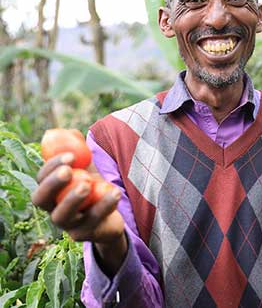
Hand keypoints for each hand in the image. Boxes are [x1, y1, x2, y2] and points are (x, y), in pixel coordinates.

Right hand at [32, 153, 126, 272]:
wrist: (111, 211)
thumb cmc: (95, 183)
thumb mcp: (87, 165)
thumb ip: (79, 148)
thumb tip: (70, 131)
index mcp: (50, 190)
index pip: (41, 179)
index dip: (51, 166)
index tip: (70, 155)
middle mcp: (52, 208)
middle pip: (41, 200)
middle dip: (53, 184)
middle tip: (69, 171)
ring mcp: (67, 224)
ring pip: (63, 216)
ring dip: (73, 199)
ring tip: (88, 183)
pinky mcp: (84, 234)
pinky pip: (93, 221)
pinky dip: (105, 205)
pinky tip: (116, 191)